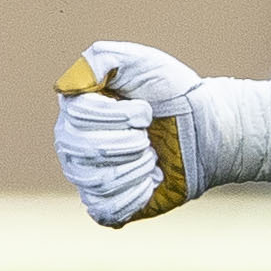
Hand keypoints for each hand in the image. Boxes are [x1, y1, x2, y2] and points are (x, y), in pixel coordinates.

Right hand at [52, 40, 270, 225]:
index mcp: (75, 110)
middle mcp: (72, 144)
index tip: (147, 111)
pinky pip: (106, 210)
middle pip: (87, 150)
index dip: (120, 115)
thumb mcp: (140, 61)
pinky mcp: (106, 205)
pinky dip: (136, 195)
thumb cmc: (171, 91)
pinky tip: (152, 180)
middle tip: (150, 135)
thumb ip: (100, 59)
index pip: (79, 116)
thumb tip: (65, 87)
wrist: (205, 128)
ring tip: (153, 155)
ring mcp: (86, 177)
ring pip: (99, 181)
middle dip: (131, 142)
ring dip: (138, 167)